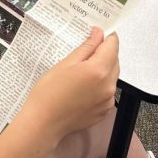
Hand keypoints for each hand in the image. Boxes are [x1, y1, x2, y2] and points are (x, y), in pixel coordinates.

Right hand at [23, 27, 118, 144]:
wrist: (43, 123)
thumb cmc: (48, 92)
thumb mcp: (65, 64)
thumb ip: (86, 48)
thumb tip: (98, 34)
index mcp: (98, 70)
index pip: (112, 46)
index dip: (106, 37)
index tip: (97, 34)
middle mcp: (109, 85)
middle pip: (114, 61)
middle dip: (104, 54)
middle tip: (84, 53)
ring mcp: (108, 100)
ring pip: (112, 77)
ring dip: (102, 70)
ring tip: (81, 73)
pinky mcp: (105, 111)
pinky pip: (107, 92)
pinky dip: (100, 86)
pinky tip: (82, 89)